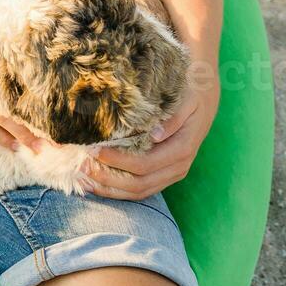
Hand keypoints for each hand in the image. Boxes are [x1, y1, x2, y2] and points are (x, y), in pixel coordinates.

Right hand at [0, 13, 46, 152]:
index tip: (65, 106)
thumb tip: (38, 52)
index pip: (27, 73)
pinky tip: (12, 145)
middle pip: (16, 98)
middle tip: (59, 135)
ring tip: (39, 147)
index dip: (46, 91)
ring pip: (0, 114)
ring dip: (21, 133)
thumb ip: (6, 42)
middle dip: (38, 119)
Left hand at [84, 83, 218, 199]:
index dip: (118, 161)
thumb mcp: (185, 100)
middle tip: (81, 166)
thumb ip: (172, 118)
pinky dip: (117, 190)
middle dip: (108, 178)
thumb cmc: (190, 94)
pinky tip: (96, 184)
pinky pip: (140, 189)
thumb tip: (155, 135)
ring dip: (110, 189)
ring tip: (83, 180)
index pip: (145, 164)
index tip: (94, 150)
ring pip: (139, 191)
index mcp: (182, 149)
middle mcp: (178, 167)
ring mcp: (171, 174)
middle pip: (139, 183)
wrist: (203, 98)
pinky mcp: (164, 175)